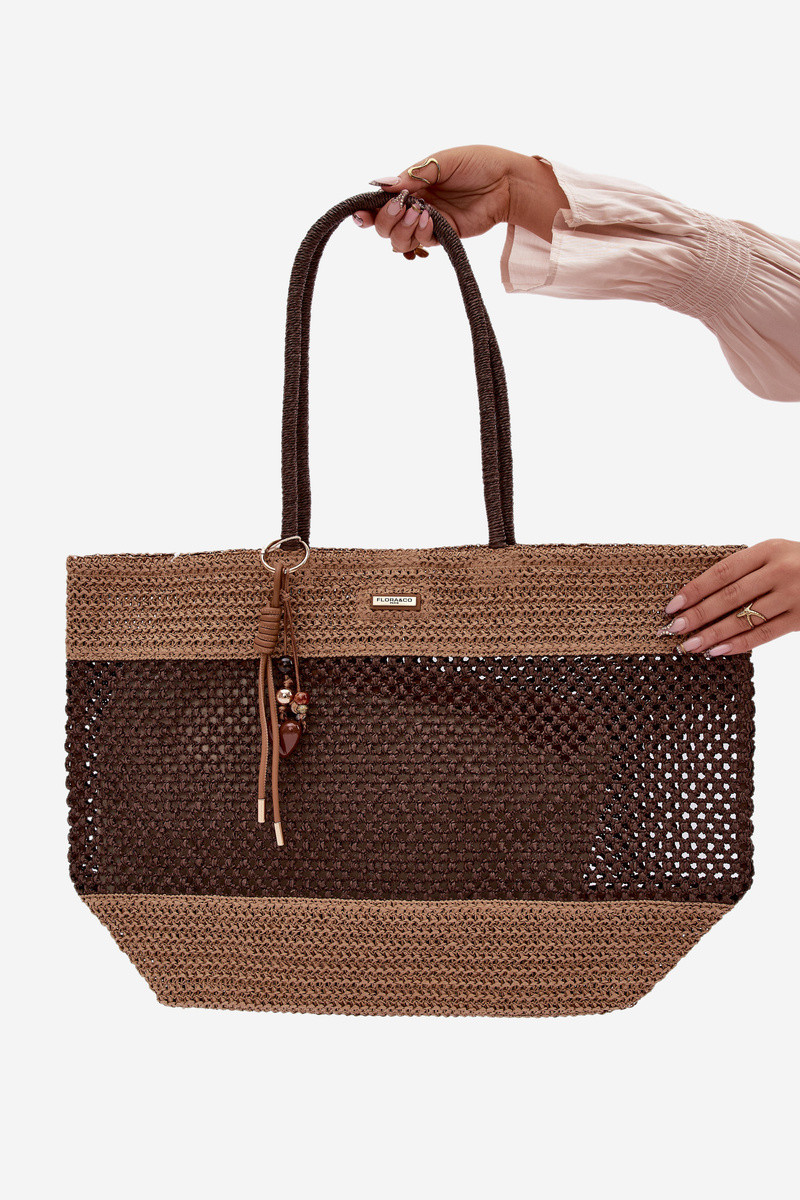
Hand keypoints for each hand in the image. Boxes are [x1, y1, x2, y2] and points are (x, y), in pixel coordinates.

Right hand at [352, 145, 568, 254]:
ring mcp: (429, 222)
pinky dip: (420, 234)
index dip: (368, 211)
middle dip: (385, 220)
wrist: (507, 181)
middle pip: (384, 227)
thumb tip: (383, 185)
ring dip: (402, 230)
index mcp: (412, 184)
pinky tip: (430, 219)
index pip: (381, 202)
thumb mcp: (441, 162)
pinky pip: (421, 242)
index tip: (362, 215)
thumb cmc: (478, 163)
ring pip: (399, 240)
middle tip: (400, 207)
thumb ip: (412, 176)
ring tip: (419, 214)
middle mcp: (416, 205)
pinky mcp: (444, 236)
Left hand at [658, 538, 799, 655]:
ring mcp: (793, 595)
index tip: (672, 605)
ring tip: (690, 645)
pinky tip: (718, 651)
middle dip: (698, 615)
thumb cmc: (799, 563)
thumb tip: (699, 595)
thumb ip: (745, 569)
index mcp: (768, 549)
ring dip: (713, 634)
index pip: (722, 572)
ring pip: (744, 619)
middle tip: (673, 629)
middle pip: (729, 596)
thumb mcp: (775, 554)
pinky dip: (738, 644)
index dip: (695, 589)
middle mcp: (780, 571)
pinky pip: (764, 634)